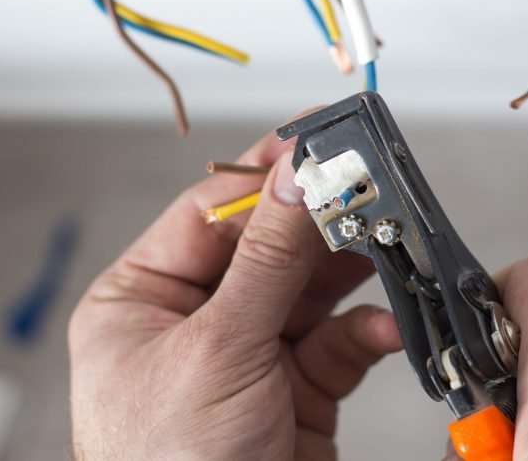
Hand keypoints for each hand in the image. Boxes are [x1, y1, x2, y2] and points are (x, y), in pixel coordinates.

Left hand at [69, 130, 401, 460]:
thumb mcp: (217, 349)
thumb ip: (268, 259)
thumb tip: (297, 173)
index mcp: (141, 301)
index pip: (211, 214)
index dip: (265, 175)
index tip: (314, 136)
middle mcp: (194, 323)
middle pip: (268, 247)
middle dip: (318, 221)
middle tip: (365, 187)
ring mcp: (248, 357)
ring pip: (311, 290)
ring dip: (351, 270)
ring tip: (385, 242)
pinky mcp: (296, 392)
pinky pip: (338, 343)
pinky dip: (367, 331)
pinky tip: (384, 326)